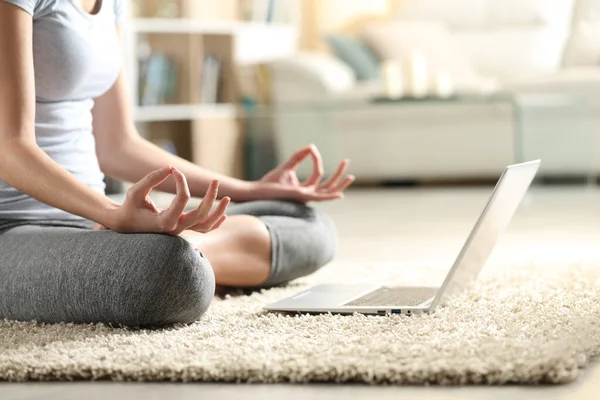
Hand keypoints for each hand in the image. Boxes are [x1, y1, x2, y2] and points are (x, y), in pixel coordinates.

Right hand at [103, 166, 229, 234]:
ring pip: (205, 226)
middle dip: (210, 197)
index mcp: (163, 221)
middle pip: (200, 215)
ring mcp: (180, 230)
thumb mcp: (135, 191)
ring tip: (227, 198)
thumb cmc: (129, 207)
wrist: (124, 225)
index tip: (174, 171)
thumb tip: (170, 168)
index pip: (181, 200)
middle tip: (215, 180)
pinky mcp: (182, 228)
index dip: (181, 182)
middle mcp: (175, 228)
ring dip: (218, 213)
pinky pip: (203, 229)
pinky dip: (214, 223)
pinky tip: (224, 215)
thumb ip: (152, 179)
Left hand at [259, 145, 353, 202]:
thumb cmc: (270, 182)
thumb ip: (299, 157)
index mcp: (305, 189)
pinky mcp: (301, 197)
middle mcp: (307, 194)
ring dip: (340, 184)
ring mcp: (306, 197)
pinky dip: (330, 197)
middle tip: (346, 161)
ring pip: (328, 191)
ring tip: (351, 176)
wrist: (258, 191)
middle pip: (328, 185)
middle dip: (339, 174)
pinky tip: (340, 194)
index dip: (317, 160)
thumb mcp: (288, 166)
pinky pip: (319, 197)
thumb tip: (311, 147)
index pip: (318, 174)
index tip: (312, 149)